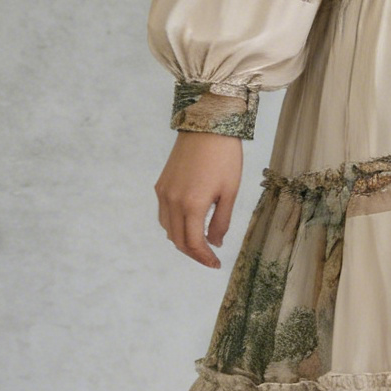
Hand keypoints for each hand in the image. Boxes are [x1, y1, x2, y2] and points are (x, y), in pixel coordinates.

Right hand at [154, 131, 241, 267]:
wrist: (206, 126)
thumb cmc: (224, 157)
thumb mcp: (229, 192)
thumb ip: (221, 222)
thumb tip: (214, 243)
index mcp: (192, 205)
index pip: (194, 243)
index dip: (204, 258)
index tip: (215, 264)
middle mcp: (172, 201)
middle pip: (177, 240)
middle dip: (193, 253)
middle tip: (209, 258)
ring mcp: (164, 193)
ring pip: (168, 229)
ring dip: (182, 240)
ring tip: (200, 243)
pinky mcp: (161, 185)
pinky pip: (164, 214)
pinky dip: (174, 225)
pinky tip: (189, 224)